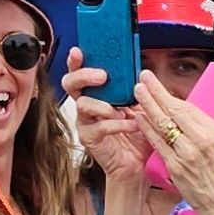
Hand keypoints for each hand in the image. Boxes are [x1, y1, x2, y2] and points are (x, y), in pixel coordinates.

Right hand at [66, 46, 151, 181]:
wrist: (136, 163)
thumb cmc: (136, 133)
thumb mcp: (140, 107)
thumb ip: (136, 91)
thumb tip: (143, 74)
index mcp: (95, 93)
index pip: (80, 72)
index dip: (75, 61)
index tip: (78, 51)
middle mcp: (86, 105)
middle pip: (71, 84)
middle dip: (83, 76)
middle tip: (101, 76)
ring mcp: (84, 122)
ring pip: (83, 105)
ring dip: (104, 105)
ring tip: (122, 110)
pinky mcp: (89, 138)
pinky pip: (100, 126)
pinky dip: (118, 123)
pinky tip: (132, 124)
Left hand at [131, 72, 213, 214]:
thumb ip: (207, 133)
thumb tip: (191, 119)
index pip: (188, 107)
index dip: (169, 94)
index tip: (158, 84)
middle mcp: (201, 140)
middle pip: (174, 111)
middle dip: (156, 93)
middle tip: (143, 79)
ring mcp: (186, 154)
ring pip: (163, 124)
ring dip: (147, 106)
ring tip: (137, 92)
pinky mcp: (175, 167)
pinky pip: (158, 144)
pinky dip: (147, 129)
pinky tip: (138, 118)